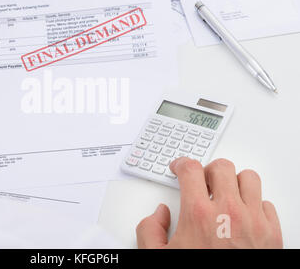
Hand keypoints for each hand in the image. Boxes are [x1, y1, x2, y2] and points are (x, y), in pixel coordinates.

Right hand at [137, 158, 282, 248]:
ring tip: (225, 194)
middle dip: (207, 171)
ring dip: (235, 183)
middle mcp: (229, 213)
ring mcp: (254, 222)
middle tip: (201, 181)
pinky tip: (243, 215)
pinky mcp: (272, 235)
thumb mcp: (158, 257)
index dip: (181, 163)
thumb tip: (160, 215)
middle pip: (222, 167)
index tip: (179, 167)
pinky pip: (267, 205)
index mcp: (199, 214)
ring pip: (249, 179)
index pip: (190, 169)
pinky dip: (255, 204)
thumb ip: (149, 230)